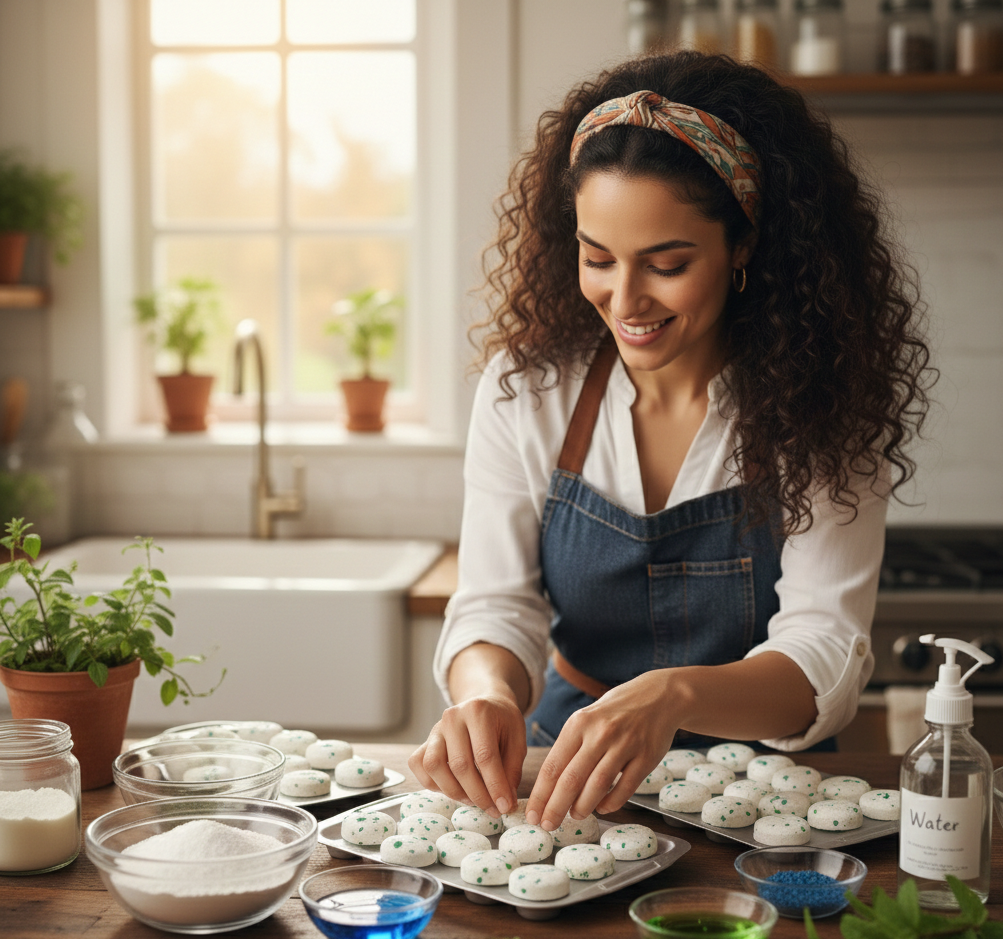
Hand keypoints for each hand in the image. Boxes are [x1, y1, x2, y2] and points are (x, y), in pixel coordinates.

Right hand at [408, 692, 526, 817]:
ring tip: (473, 799)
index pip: (484, 755)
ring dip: (454, 791)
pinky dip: (433, 784)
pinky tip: (454, 788)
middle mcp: (452, 717)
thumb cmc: (502, 723)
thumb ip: (511, 770)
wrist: (486, 704)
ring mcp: (435, 729)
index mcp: (478, 711)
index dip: (495, 785)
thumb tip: (505, 803)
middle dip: (477, 794)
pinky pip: (419, 766)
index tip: (504, 806)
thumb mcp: (517, 740)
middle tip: (492, 809)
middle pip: (459, 764)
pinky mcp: (424, 741)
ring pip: (433, 766)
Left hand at [525, 670, 679, 829]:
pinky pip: (626, 787)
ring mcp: (624, 745)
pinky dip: (611, 803)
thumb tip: (551, 788)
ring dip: (583, 807)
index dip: (540, 795)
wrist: (659, 695)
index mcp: (579, 723)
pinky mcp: (646, 756)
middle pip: (571, 779)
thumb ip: (571, 748)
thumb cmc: (615, 711)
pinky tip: (602, 808)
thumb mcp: (587, 719)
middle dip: (555, 808)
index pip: (552, 766)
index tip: (532, 814)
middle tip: (547, 825)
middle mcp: (600, 733)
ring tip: (575, 815)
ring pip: (597, 785)